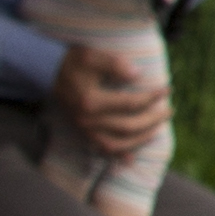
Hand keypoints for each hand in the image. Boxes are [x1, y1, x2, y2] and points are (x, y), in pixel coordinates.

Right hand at [49, 38, 165, 155]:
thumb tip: (138, 75)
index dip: (152, 98)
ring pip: (116, 144)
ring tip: (157, 129)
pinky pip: (100, 149)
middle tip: (169, 110)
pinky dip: (117, 156)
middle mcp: (87, 119)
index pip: (131, 103)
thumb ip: (116, 64)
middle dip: (153, 120)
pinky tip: (131, 159)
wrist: (45, 71)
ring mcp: (83, 128)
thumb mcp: (93, 55)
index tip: (167, 89)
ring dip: (140, 139)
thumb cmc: (72, 61)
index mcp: (91, 101)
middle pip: (128, 127)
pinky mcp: (81, 131)